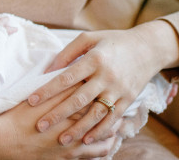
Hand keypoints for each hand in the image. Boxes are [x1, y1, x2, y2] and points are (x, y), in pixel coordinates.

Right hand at [0, 85, 119, 158]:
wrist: (3, 141)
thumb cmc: (18, 117)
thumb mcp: (37, 97)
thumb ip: (58, 86)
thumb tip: (75, 74)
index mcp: (67, 110)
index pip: (93, 99)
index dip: (103, 93)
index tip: (111, 85)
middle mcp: (73, 129)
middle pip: (101, 120)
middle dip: (113, 114)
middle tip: (121, 107)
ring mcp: (71, 148)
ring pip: (100, 141)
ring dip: (110, 134)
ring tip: (116, 129)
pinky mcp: (65, 159)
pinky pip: (91, 156)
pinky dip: (100, 149)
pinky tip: (103, 145)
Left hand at [27, 20, 178, 146]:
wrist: (148, 48)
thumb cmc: (112, 41)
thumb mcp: (89, 38)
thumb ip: (67, 53)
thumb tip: (48, 70)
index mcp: (94, 59)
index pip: (66, 77)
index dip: (47, 90)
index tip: (31, 101)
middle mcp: (106, 76)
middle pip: (78, 99)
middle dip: (57, 114)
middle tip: (39, 126)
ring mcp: (119, 90)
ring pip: (95, 114)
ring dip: (78, 129)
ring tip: (61, 140)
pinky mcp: (129, 100)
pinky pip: (113, 119)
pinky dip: (100, 131)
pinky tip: (86, 140)